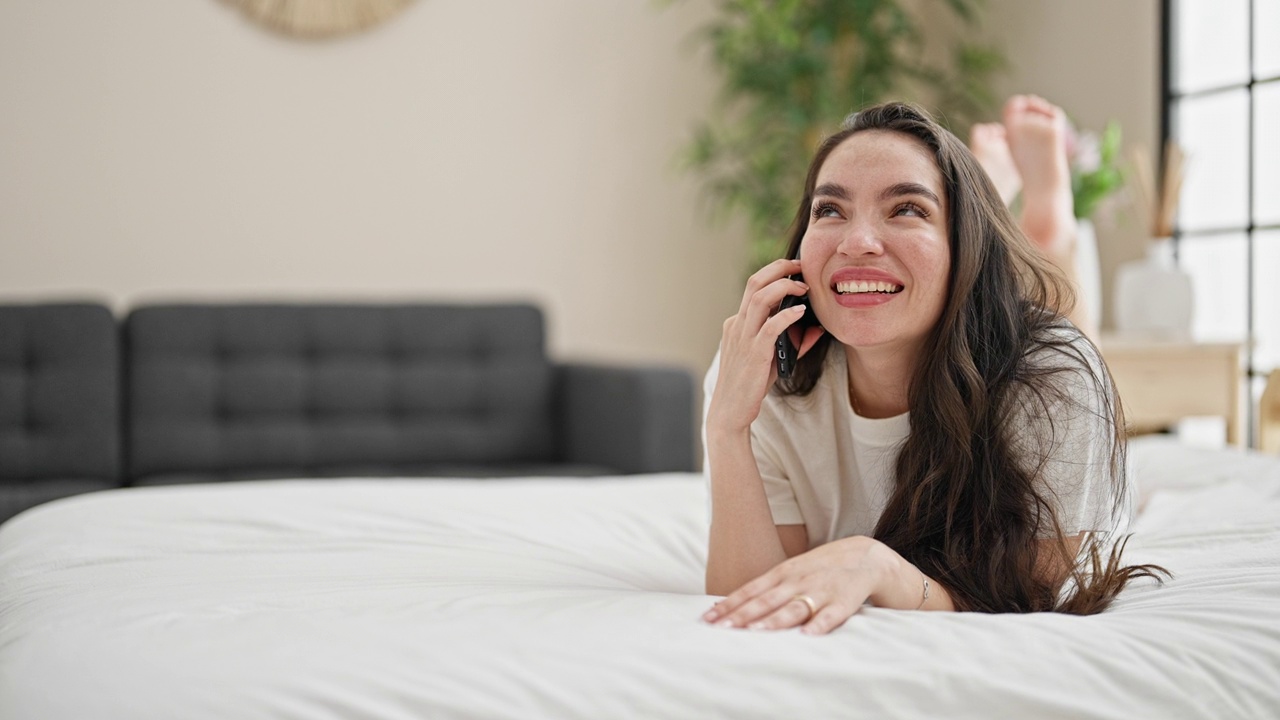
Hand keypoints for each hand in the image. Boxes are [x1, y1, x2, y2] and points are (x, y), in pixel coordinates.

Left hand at [701, 536, 895, 634]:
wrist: (867, 556)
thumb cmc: (821, 568)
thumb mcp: (792, 571)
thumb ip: (768, 588)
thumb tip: (734, 604)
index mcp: (783, 574)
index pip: (750, 590)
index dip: (729, 605)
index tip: (708, 619)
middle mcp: (797, 581)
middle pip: (765, 600)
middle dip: (742, 615)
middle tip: (721, 629)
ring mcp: (820, 591)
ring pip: (793, 607)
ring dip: (774, 620)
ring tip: (755, 632)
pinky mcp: (844, 601)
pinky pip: (830, 616)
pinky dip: (818, 625)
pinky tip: (807, 636)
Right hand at [706, 258, 824, 435]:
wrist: (730, 412)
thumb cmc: (750, 385)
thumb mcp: (771, 358)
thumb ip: (793, 341)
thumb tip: (817, 328)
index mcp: (738, 323)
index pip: (755, 288)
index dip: (775, 273)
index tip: (796, 269)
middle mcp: (737, 325)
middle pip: (754, 283)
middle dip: (779, 268)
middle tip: (801, 265)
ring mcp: (742, 338)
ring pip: (759, 298)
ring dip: (784, 287)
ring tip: (804, 287)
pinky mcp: (753, 354)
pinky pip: (769, 327)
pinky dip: (786, 315)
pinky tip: (801, 312)